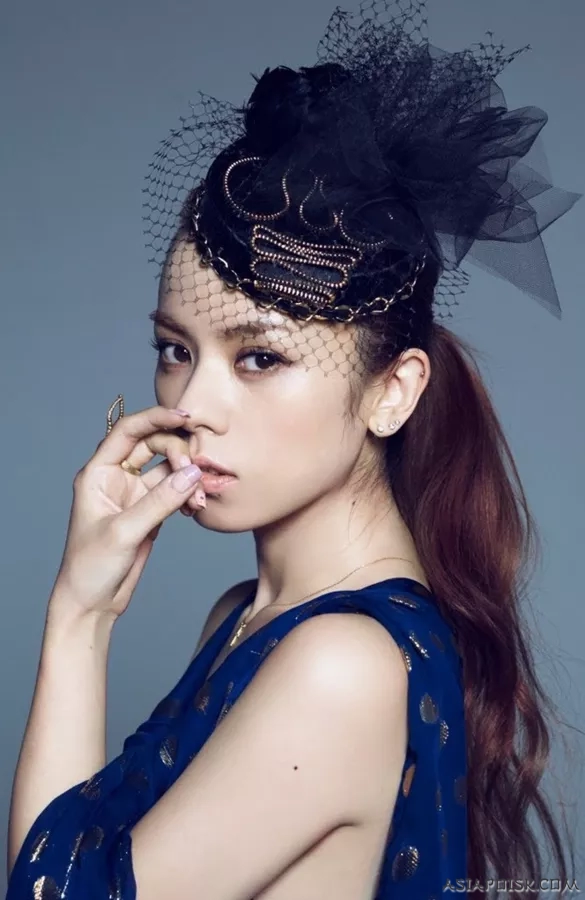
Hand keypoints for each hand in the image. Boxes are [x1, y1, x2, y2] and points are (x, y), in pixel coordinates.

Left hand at [51, 406, 203, 620]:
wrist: (92, 604)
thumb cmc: (90, 567)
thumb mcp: (124, 532)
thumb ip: (160, 501)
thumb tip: (193, 474)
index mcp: (98, 472)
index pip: (128, 431)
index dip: (156, 418)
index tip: (185, 417)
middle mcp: (117, 477)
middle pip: (155, 445)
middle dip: (180, 455)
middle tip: (197, 476)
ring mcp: (135, 494)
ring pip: (169, 469)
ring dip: (189, 478)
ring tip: (201, 499)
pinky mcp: (150, 511)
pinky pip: (176, 490)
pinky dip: (190, 494)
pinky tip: (197, 506)